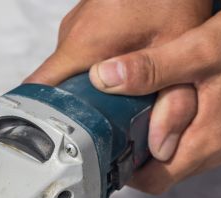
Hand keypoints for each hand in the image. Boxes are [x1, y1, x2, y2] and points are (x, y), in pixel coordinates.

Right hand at [25, 0, 213, 163]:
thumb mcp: (182, 50)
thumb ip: (174, 102)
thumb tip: (162, 147)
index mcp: (83, 46)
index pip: (38, 92)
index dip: (42, 123)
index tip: (56, 147)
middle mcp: (71, 37)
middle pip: (57, 92)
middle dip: (77, 119)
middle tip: (101, 143)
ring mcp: (77, 29)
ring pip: (72, 77)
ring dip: (91, 98)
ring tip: (116, 116)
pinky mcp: (86, 27)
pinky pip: (83, 61)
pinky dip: (99, 78)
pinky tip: (124, 85)